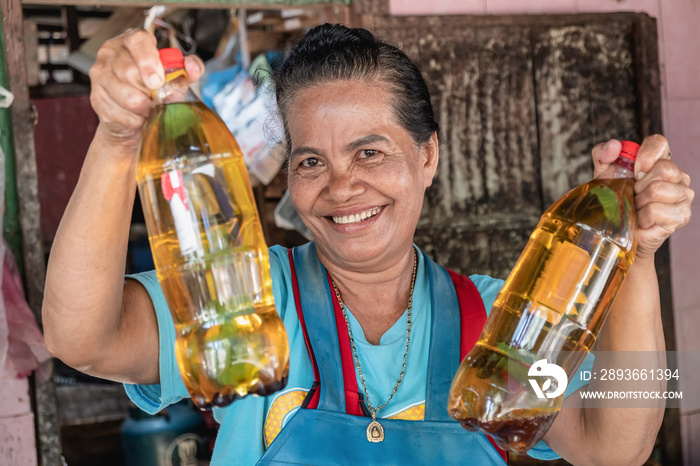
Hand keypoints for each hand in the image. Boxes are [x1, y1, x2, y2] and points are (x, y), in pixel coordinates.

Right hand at [89, 29, 204, 149]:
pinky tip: (138, 117)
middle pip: (128, 70)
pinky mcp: (96, 97)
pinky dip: (134, 119)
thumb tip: (192, 66)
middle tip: (157, 99)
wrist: (136, 119)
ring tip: (149, 108)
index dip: (148, 60)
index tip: (157, 80)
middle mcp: (112, 53)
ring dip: (142, 107)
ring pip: (123, 93)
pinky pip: (117, 112)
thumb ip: (189, 70)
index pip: (137, 40)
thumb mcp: (176, 79)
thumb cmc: (155, 93)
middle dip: (148, 90)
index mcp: (133, 42)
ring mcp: (101, 75)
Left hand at [592, 134, 693, 260]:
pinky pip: (655, 210)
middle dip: (638, 185)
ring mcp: (683, 196)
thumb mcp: (604, 175)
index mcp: (662, 162)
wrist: (618, 232)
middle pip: (663, 169)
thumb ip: (603, 155)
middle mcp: (679, 177)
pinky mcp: (681, 216)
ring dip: (639, 202)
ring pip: (658, 190)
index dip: (644, 155)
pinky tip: (641, 220)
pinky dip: (642, 216)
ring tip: (636, 208)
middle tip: (633, 196)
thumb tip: (614, 146)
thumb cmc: (616, 201)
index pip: (660, 143)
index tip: (633, 171)